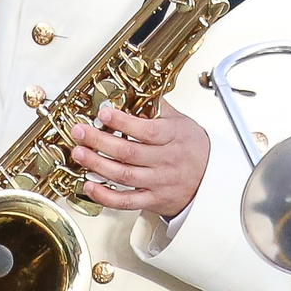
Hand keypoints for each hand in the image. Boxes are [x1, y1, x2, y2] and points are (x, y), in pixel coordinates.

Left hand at [70, 100, 208, 217]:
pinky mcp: (153, 200)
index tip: (103, 112)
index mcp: (173, 138)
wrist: (212, 180)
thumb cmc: (194, 149)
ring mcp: (159, 182)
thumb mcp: (181, 123)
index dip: (122, 122)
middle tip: (80, 132)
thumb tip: (135, 90)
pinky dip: (106, 196)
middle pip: (128, 152)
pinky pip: (126, 201)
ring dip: (97, 164)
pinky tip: (90, 186)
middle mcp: (166, 160)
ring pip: (123, 175)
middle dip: (99, 141)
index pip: (146, 130)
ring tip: (79, 153)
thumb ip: (158, 108)